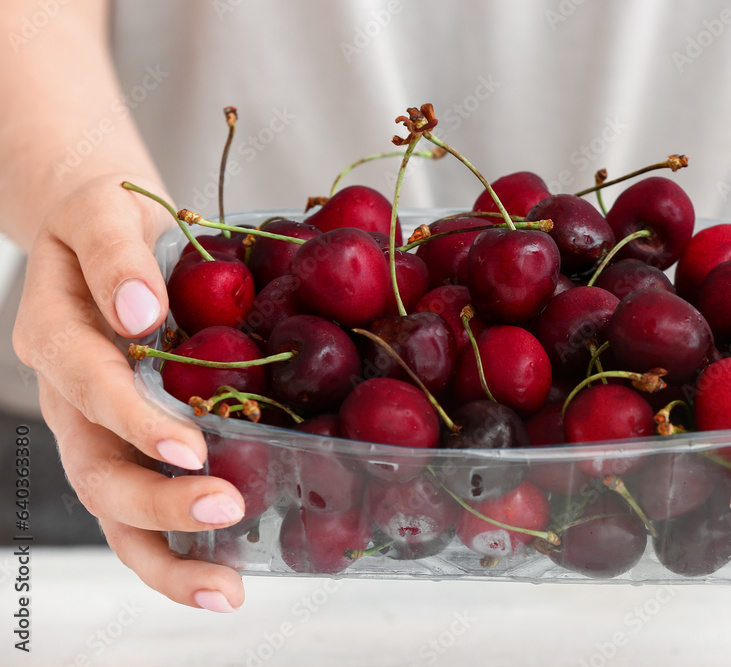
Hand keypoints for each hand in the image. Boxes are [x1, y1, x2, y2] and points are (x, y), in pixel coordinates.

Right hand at [12, 173, 246, 612]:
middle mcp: (68, 394)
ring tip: (224, 591)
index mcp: (56, 335)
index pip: (88, 384)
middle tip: (227, 507)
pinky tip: (223, 573)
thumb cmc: (101, 217)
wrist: (89, 228)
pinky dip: (172, 545)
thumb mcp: (104, 211)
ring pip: (110, 507)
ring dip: (164, 553)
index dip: (134, 420)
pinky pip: (135, 505)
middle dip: (158, 499)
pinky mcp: (120, 441)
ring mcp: (91, 427)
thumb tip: (138, 313)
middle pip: (95, 467)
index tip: (190, 447)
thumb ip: (115, 257)